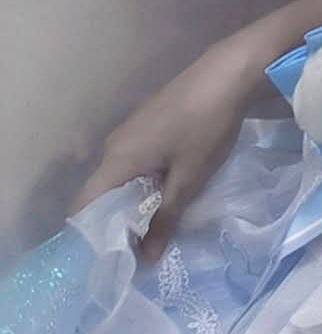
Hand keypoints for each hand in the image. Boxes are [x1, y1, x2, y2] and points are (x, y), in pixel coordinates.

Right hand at [74, 34, 261, 258]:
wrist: (227, 74)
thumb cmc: (206, 129)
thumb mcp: (189, 180)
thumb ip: (166, 219)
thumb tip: (146, 258)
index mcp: (116, 160)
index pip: (84, 205)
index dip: (91, 235)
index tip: (110, 259)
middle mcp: (113, 145)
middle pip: (101, 192)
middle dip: (116, 223)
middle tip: (138, 251)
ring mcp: (129, 131)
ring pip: (119, 176)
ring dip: (133, 202)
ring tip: (154, 229)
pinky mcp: (146, 123)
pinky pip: (133, 161)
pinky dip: (143, 182)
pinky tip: (166, 194)